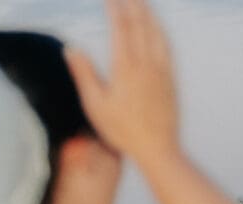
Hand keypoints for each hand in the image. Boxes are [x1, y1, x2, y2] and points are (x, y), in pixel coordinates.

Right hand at [64, 0, 179, 165]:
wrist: (158, 149)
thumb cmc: (122, 131)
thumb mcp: (95, 106)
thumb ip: (84, 74)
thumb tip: (71, 49)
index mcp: (125, 68)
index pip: (121, 28)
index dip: (115, 7)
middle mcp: (146, 65)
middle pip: (140, 24)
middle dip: (132, 3)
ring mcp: (161, 71)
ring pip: (155, 32)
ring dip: (148, 13)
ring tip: (141, 0)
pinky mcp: (171, 79)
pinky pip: (166, 47)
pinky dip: (160, 30)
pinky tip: (157, 25)